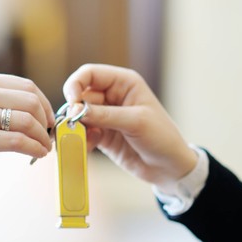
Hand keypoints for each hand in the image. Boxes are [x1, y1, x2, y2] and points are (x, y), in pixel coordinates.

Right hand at [0, 71, 55, 195]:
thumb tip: (34, 110)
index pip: (26, 85)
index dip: (44, 103)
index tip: (48, 119)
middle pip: (32, 101)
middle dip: (47, 120)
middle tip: (48, 135)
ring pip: (29, 121)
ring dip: (43, 137)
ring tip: (44, 147)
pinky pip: (19, 142)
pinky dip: (35, 148)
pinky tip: (38, 154)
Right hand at [62, 63, 198, 189]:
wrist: (169, 167)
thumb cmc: (161, 137)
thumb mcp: (135, 122)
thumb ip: (104, 115)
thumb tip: (75, 111)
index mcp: (123, 83)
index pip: (90, 74)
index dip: (75, 85)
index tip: (71, 103)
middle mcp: (112, 96)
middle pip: (81, 96)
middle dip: (74, 111)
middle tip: (72, 126)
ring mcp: (106, 116)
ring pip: (79, 116)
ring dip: (75, 127)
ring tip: (80, 140)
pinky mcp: (102, 135)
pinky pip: (83, 133)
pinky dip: (81, 140)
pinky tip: (87, 148)